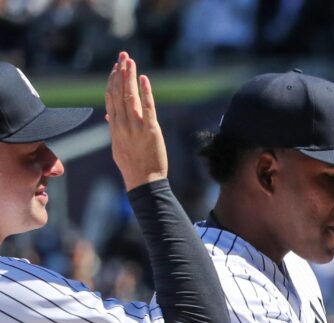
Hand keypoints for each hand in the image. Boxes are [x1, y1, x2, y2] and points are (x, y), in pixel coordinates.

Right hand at [105, 52, 165, 189]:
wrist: (143, 181)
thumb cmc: (132, 166)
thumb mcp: (118, 145)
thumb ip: (114, 129)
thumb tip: (109, 116)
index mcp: (114, 126)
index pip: (110, 98)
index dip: (112, 81)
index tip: (115, 68)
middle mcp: (122, 124)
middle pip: (118, 92)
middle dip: (120, 72)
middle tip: (123, 56)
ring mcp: (135, 127)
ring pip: (129, 96)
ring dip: (129, 77)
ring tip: (130, 61)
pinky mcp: (150, 130)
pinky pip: (147, 108)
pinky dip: (145, 92)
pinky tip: (143, 79)